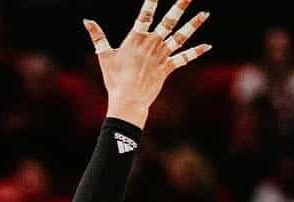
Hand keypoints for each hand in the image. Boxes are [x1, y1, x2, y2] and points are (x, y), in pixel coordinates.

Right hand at [84, 0, 211, 126]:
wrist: (128, 100)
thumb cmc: (114, 79)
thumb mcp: (103, 56)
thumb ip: (97, 36)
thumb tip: (86, 20)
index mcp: (136, 39)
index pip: (145, 15)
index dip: (152, 1)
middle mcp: (152, 44)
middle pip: (169, 21)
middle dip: (180, 6)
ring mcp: (162, 56)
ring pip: (180, 37)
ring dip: (193, 24)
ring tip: (205, 14)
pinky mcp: (167, 68)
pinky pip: (184, 58)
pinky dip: (195, 52)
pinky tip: (207, 46)